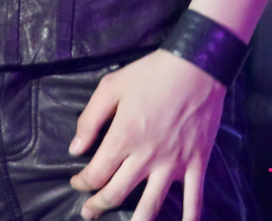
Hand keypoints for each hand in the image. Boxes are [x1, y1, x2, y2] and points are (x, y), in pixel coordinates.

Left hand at [68, 49, 226, 220]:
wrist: (195, 66)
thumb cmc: (151, 73)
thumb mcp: (112, 85)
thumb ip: (90, 118)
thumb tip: (75, 148)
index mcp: (124, 136)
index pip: (96, 173)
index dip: (83, 183)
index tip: (77, 183)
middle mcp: (146, 157)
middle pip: (116, 193)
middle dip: (98, 205)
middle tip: (88, 212)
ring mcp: (173, 164)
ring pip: (151, 206)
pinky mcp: (196, 163)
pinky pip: (194, 200)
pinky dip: (190, 220)